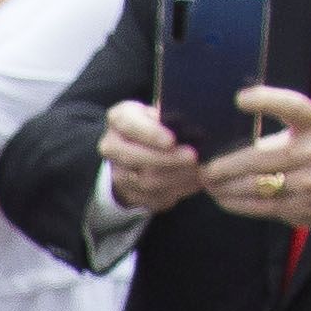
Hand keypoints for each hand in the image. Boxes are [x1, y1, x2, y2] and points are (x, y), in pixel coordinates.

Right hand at [98, 94, 206, 214]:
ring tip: (198, 171)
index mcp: (119, 119)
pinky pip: (153, 198)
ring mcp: (119, 173)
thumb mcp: (163, 112)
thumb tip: (190, 119)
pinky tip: (193, 182)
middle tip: (193, 157)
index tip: (172, 140)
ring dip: (175, 177)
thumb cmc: (160, 125)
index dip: (150, 134)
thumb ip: (172, 115)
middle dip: (167, 159)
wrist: (145, 148)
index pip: (129, 125)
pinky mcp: (130, 194)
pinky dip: (176, 191)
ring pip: (145, 181)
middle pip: (134, 157)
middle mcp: (112, 146)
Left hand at [202, 86, 310, 231]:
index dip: (267, 100)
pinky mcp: (303, 206)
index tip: (240, 98)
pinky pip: (262, 206)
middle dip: (226, 165)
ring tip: (208, 184)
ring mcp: (310, 181)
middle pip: (260, 158)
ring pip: (256, 185)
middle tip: (203, 168)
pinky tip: (223, 199)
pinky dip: (238, 204)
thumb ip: (287, 123)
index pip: (294, 106)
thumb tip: (235, 120)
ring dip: (226, 187)